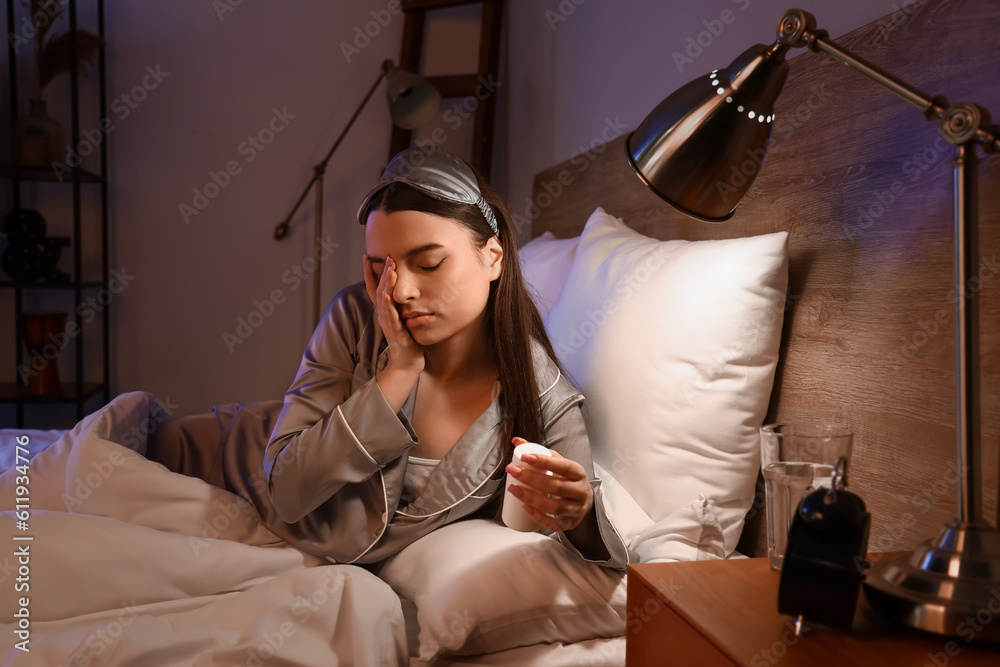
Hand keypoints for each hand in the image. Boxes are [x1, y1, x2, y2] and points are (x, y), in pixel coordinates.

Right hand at [363, 254, 424, 373]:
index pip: (374, 287)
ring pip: (384, 299)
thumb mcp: (402, 318)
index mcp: (384, 310)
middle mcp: (383, 315)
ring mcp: (387, 323)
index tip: (367, 257)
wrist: (407, 362)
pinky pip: (389, 315)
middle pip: (380, 289)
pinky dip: (387, 304)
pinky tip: (387, 294)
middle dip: (383, 272)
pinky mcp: (394, 331)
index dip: (370, 273)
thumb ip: (399, 305)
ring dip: (386, 284)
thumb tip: (402, 290)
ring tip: (389, 269)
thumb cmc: (406, 340)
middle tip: (387, 256)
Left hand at [505, 436, 593, 531]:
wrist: (583, 501)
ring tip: (513, 489)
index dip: (544, 461)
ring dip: (532, 498)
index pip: (563, 466)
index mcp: (578, 473)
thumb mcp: (558, 464)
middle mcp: (580, 491)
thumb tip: (516, 441)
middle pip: (556, 486)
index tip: (524, 457)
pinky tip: (526, 508)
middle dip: (531, 478)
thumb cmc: (566, 479)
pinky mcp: (569, 524)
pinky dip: (539, 518)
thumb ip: (539, 451)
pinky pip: (554, 524)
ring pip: (554, 506)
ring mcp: (576, 509)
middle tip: (512, 471)